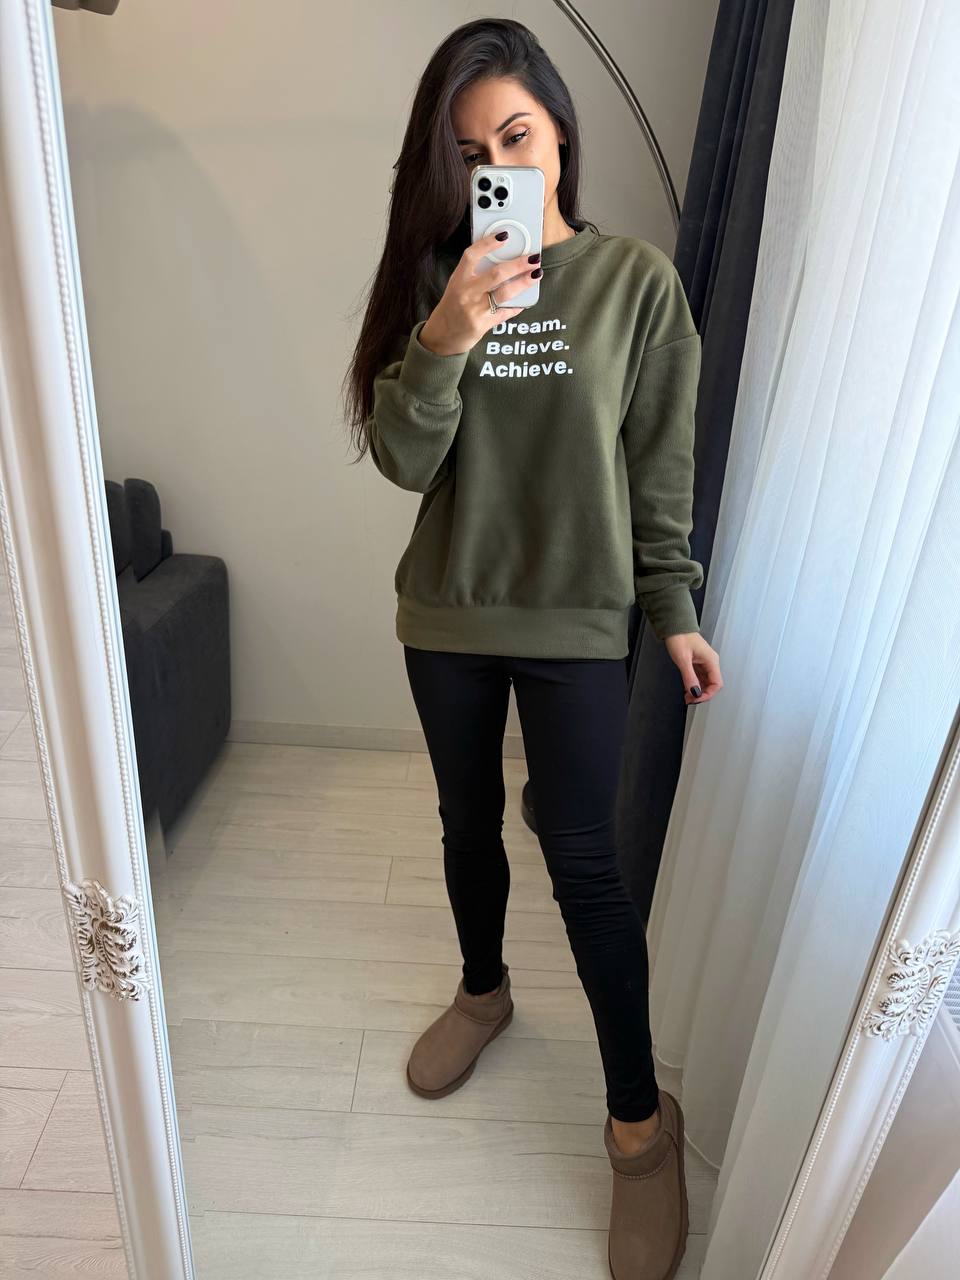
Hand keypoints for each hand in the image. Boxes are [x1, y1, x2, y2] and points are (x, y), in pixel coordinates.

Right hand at [418, 230, 540, 355]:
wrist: (443, 335)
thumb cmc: (453, 306)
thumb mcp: (457, 285)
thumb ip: (475, 274)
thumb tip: (502, 260)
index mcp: (459, 279)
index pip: (472, 255)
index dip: (488, 243)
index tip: (504, 236)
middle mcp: (466, 293)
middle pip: (496, 274)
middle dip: (518, 264)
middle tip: (533, 258)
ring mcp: (475, 310)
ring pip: (505, 293)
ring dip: (523, 283)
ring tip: (536, 275)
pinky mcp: (483, 324)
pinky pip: (505, 313)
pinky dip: (517, 306)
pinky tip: (526, 300)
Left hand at [663, 632, 722, 704]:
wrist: (675, 627)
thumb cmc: (680, 637)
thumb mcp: (683, 659)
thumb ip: (689, 677)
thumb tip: (695, 692)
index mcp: (711, 660)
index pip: (717, 683)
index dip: (708, 694)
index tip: (697, 699)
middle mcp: (710, 662)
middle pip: (712, 685)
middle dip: (702, 694)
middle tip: (690, 700)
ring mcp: (705, 663)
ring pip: (706, 682)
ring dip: (698, 691)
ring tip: (687, 697)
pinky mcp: (698, 663)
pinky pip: (700, 678)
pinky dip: (694, 685)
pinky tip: (688, 689)